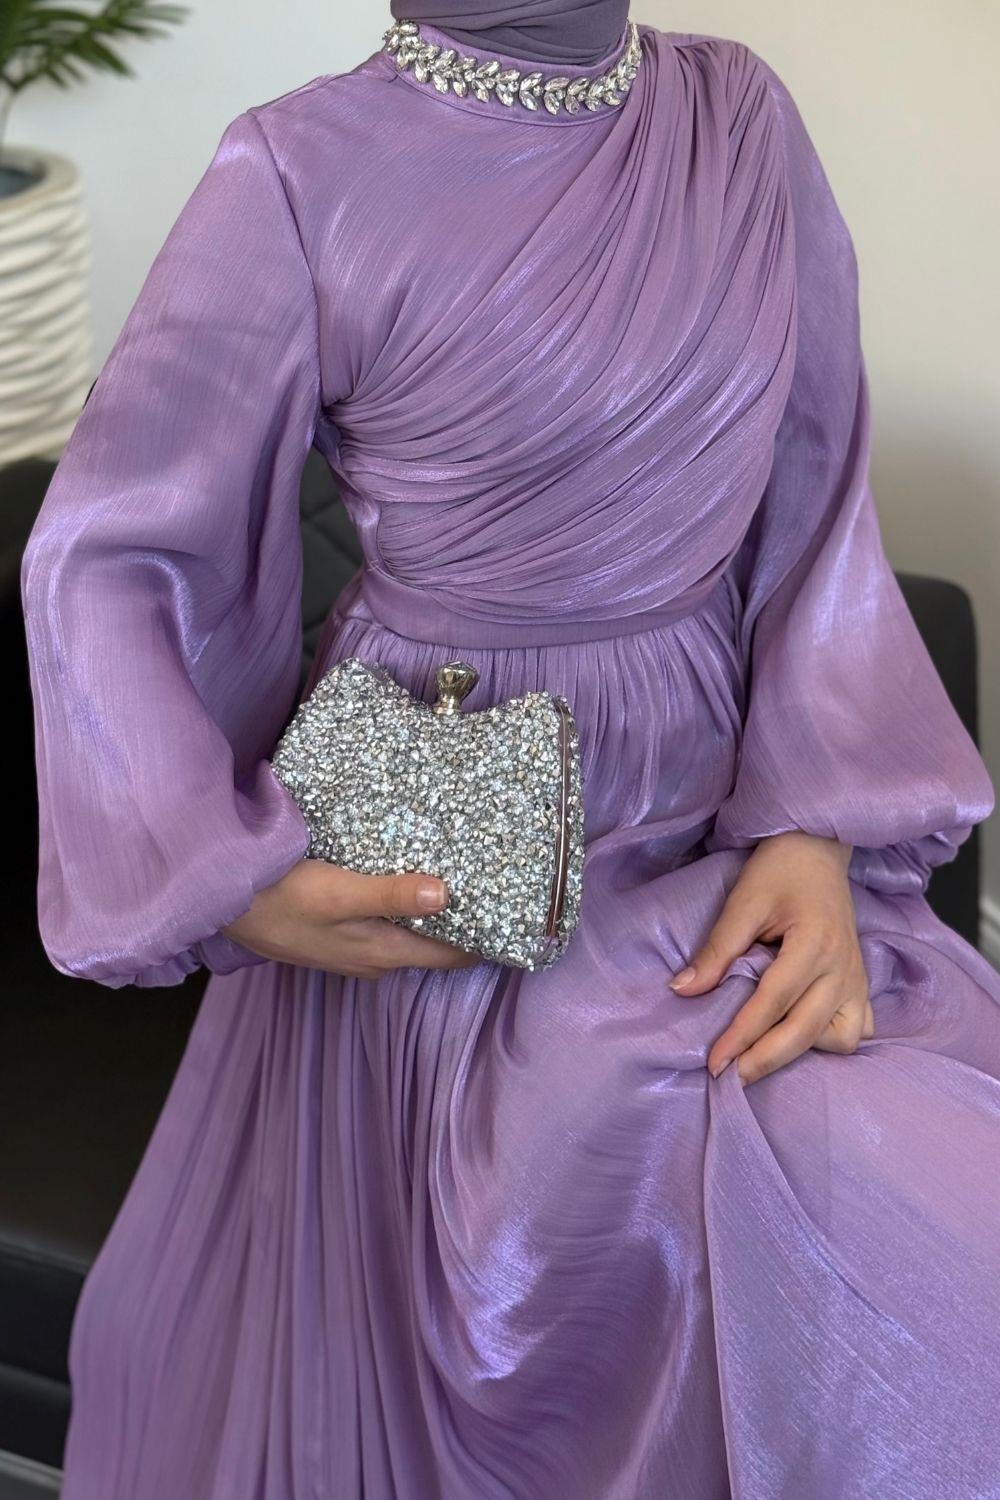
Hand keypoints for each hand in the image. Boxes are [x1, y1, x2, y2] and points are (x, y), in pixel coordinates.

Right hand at [221, 858, 480, 977]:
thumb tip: (448, 895)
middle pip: (436, 947)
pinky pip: (387, 925)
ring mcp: (354, 949)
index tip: (517, 911)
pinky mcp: (337, 934)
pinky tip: (408, 881)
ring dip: (436, 915)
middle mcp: (375, 959)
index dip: (488, 938)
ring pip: (411, 936)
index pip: (454, 956)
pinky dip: (406, 909)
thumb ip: (392, 896)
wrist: (221, 906)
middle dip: (468, 923)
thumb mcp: (339, 893)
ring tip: (465, 878)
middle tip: (499, 885)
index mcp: (384, 953)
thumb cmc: (280, 897)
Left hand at [669, 832, 873, 1084]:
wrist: (817, 848)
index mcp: (815, 945)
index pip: (773, 1002)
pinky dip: (832, 1041)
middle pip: (806, 1031)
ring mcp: (857, 978)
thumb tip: (682, 991)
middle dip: (766, 1059)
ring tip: (767, 1050)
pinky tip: (803, 1038)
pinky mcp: (861, 982)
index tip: (714, 1063)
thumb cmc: (778, 871)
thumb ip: (717, 950)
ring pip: (840, 1039)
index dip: (742, 1036)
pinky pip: (857, 1029)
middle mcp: (843, 968)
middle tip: (731, 1076)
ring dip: (805, 1052)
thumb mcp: (743, 903)